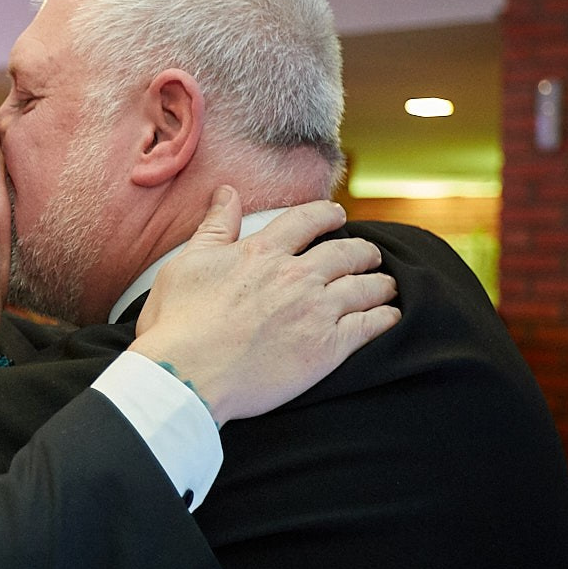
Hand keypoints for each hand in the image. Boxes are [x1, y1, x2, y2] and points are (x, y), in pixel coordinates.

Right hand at [129, 185, 397, 423]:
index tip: (337, 215)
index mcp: (261, 253)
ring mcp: (315, 310)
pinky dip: (385, 317)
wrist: (187, 374)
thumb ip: (214, 227)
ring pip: (366, 286)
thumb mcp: (187, 264)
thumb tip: (226, 193)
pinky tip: (390, 317)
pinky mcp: (327, 347)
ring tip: (386, 286)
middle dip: (363, 250)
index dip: (327, 214)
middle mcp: (295, 276)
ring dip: (380, 283)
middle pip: (347, 251)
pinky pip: (370, 325)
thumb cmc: (177, 323)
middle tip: (370, 254)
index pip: (307, 220)